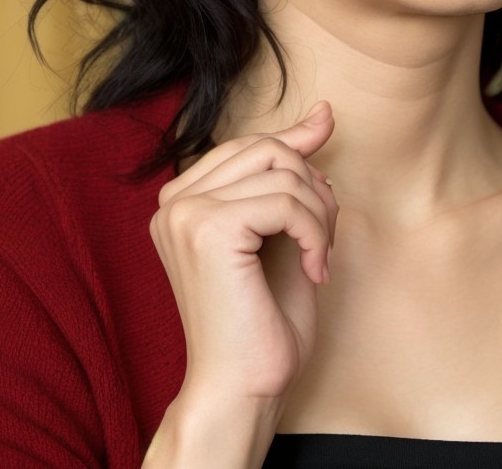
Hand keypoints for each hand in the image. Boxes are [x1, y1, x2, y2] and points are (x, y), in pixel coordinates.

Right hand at [145, 101, 338, 463]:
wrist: (243, 386)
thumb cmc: (263, 319)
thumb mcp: (285, 230)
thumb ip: (292, 174)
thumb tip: (321, 113)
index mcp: (183, 198)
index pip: (250, 144)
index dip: (296, 140)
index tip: (327, 123)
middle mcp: (174, 200)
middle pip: (268, 149)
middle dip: (313, 188)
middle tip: (325, 237)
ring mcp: (185, 212)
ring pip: (284, 174)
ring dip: (320, 215)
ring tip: (320, 257)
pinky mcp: (207, 229)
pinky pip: (287, 202)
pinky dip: (316, 232)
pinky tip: (316, 270)